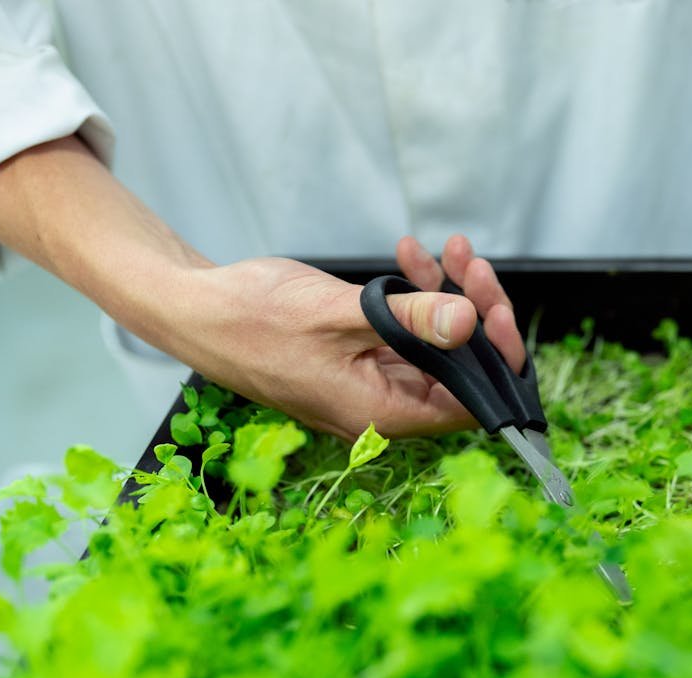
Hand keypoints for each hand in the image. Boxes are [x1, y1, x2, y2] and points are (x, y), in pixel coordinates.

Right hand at [166, 234, 523, 440]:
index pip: (471, 403)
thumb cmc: (252, 318)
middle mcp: (382, 407)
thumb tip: (469, 324)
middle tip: (471, 264)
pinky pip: (406, 333)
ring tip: (447, 249)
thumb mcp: (340, 312)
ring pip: (437, 346)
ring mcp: (372, 383)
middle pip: (460, 370)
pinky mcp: (361, 359)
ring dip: (447, 296)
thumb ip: (410, 320)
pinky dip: (415, 297)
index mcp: (382, 413)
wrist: (195, 308)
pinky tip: (410, 256)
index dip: (495, 359)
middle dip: (474, 312)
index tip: (496, 309)